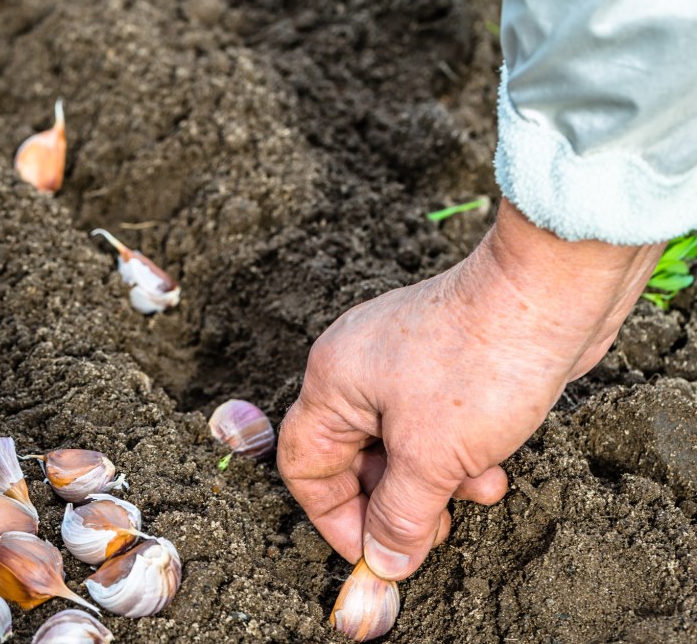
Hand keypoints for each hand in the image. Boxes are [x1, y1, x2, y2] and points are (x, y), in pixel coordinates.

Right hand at [277, 201, 662, 579]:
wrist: (551, 293)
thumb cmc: (481, 363)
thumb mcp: (433, 459)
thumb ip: (400, 517)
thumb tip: (383, 562)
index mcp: (332, 382)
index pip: (305, 465)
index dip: (334, 517)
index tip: (373, 552)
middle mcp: (356, 367)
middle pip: (354, 458)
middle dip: (395, 502)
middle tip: (430, 533)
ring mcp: (400, 360)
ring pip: (399, 444)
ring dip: (435, 481)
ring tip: (478, 491)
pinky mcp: (443, 360)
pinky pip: (433, 423)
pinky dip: (457, 453)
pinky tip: (492, 466)